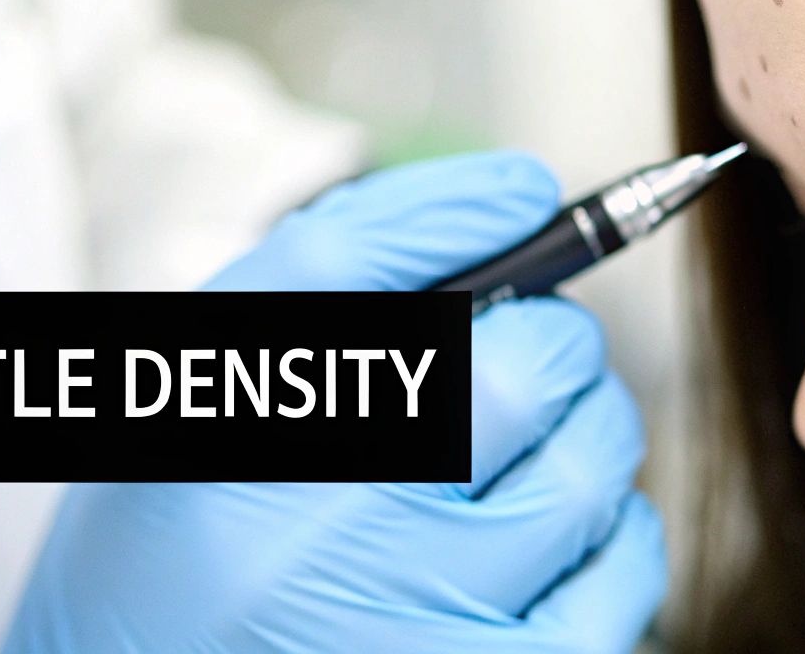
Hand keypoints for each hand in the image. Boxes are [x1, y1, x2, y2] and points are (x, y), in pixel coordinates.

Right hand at [1, 151, 667, 652]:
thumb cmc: (184, 565)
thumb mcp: (197, 418)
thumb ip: (322, 305)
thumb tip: (512, 199)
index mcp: (210, 446)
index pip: (337, 267)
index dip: (455, 212)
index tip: (521, 193)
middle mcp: (294, 540)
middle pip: (508, 367)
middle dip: (551, 343)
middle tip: (531, 357)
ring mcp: (399, 628)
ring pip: (587, 465)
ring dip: (589, 434)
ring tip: (533, 457)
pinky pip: (620, 571)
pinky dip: (617, 533)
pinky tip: (557, 541)